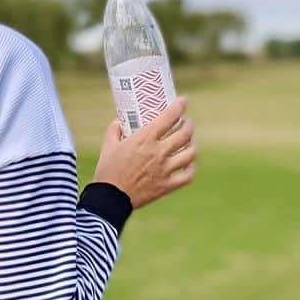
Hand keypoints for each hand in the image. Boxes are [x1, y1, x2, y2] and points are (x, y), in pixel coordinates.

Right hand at [93, 95, 196, 210]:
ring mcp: (165, 169)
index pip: (169, 117)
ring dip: (192, 144)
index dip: (180, 106)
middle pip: (185, 133)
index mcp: (145, 139)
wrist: (110, 198)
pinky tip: (188, 164)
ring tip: (188, 142)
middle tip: (185, 122)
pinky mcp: (167, 185)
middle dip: (188, 124)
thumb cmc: (108, 171)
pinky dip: (191, 167)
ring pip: (191, 153)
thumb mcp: (108, 146)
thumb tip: (119, 121)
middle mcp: (159, 152)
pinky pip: (188, 175)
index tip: (184, 101)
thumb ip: (114, 130)